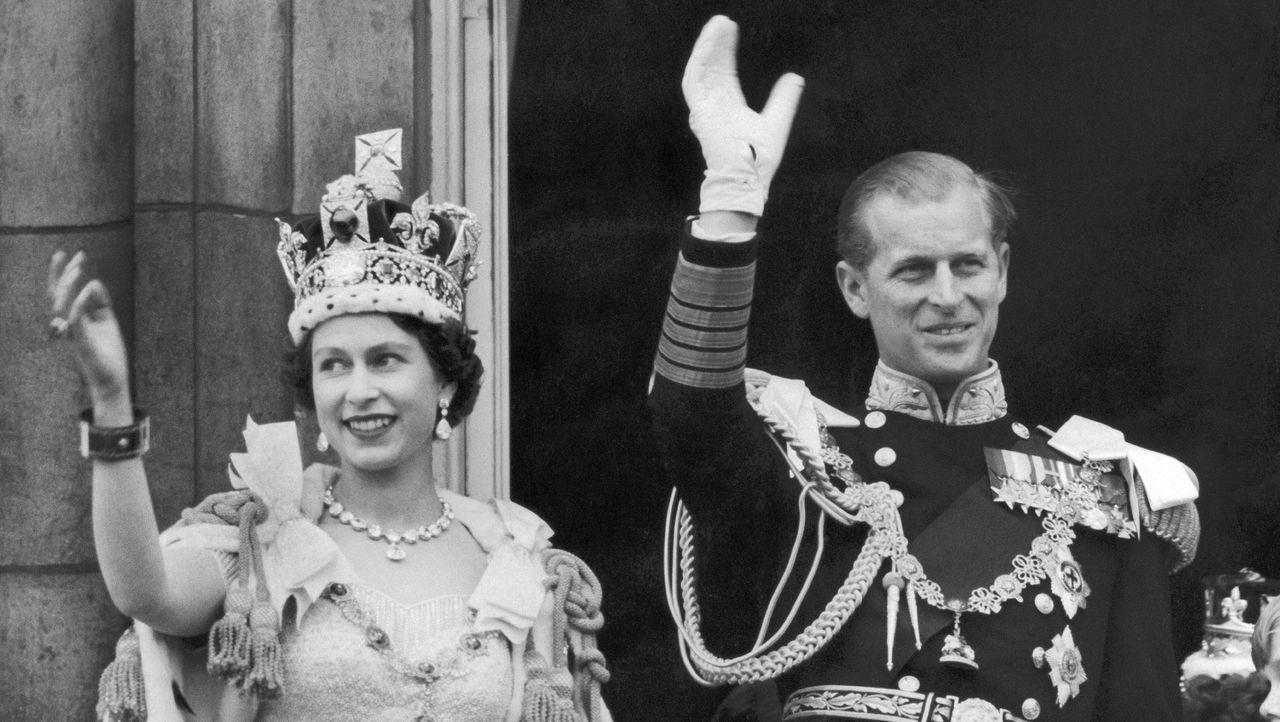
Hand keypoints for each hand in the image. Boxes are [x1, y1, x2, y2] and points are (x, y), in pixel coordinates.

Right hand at [47, 251, 130, 408]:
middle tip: (76, 256)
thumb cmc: (108, 352)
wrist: (112, 379)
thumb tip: (94, 282)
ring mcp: (72, 333)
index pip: (63, 292)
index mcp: (73, 318)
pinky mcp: (81, 342)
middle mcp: (67, 324)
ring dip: (68, 285)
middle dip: (64, 274)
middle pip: (57, 295)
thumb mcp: (106, 322)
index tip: (76, 255)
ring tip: (78, 269)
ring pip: (60, 305)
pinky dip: (79, 303)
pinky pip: (74, 320)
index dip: (65, 273)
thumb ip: (100, 303)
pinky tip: (88, 287)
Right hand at [683, 15, 803, 215]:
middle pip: (712, 66)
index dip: (727, 51)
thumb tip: (795, 77)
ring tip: (717, 25)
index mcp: (729, 106)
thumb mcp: (777, 120)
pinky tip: (710, 43)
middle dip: (717, 43)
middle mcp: (714, 105)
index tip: (731, 30)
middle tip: (723, 20)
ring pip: (701, 69)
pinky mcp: (699, 111)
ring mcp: (704, 108)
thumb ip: (784, 99)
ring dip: (707, 46)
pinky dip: (700, 60)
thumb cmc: (760, 159)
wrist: (749, 177)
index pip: (725, 72)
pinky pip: (694, 80)